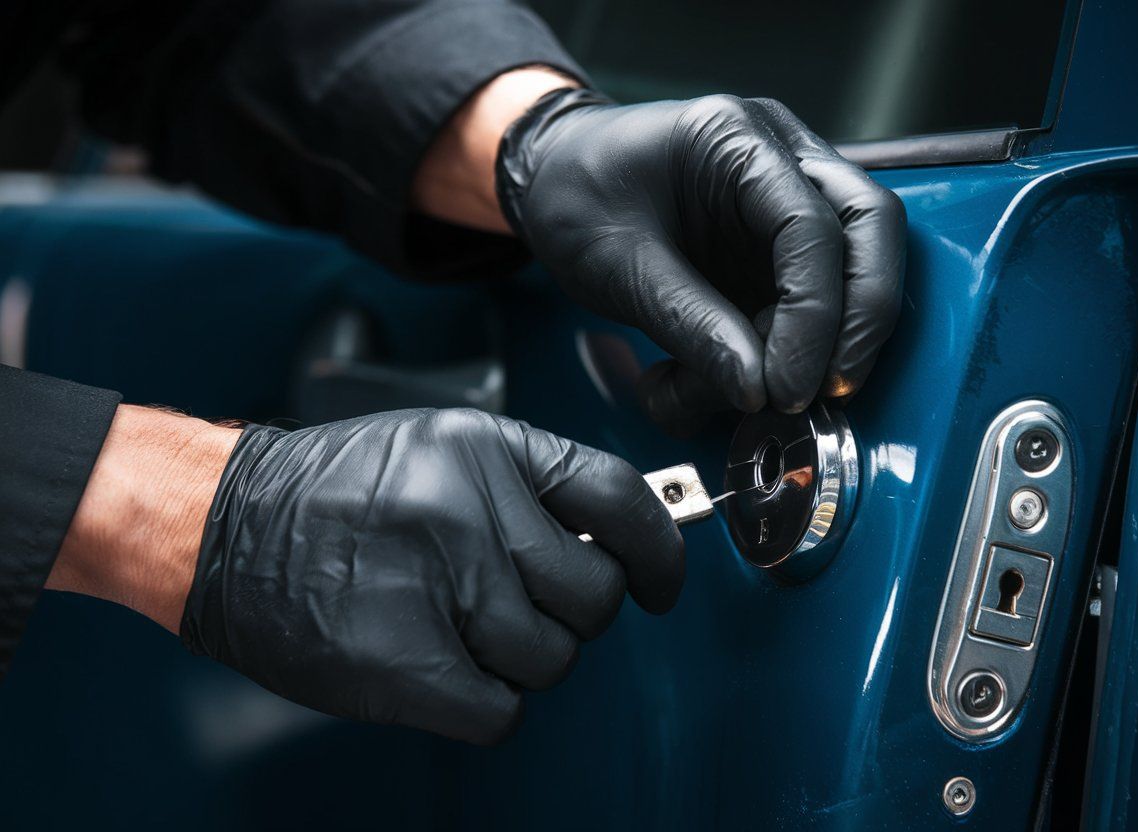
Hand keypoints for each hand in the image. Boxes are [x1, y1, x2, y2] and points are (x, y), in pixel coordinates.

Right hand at [179, 409, 682, 743]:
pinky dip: (484, 704)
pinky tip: (442, 670)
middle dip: (570, 615)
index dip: (659, 549)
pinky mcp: (408, 663)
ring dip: (519, 661)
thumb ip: (527, 489)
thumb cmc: (331, 491)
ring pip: (553, 659)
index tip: (661, 582)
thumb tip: (615, 543)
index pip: (619, 497)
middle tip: (518, 608)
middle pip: (594, 596)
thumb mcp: (438, 450)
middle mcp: (473, 510)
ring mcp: (442, 586)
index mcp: (487, 450)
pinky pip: (502, 710)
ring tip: (457, 631)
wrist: (217, 527)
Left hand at [496, 90, 906, 427]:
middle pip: (868, 230)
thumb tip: (756, 387)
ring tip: (758, 394)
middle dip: (858, 319)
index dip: (813, 314)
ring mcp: (785, 202)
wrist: (553, 180)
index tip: (789, 383)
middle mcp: (781, 158)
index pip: (812, 224)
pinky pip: (807, 301)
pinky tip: (723, 380)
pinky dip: (779, 351)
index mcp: (736, 139)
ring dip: (825, 342)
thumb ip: (691, 323)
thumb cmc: (575, 194)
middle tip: (826, 390)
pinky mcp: (775, 248)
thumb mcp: (619, 264)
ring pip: (853, 266)